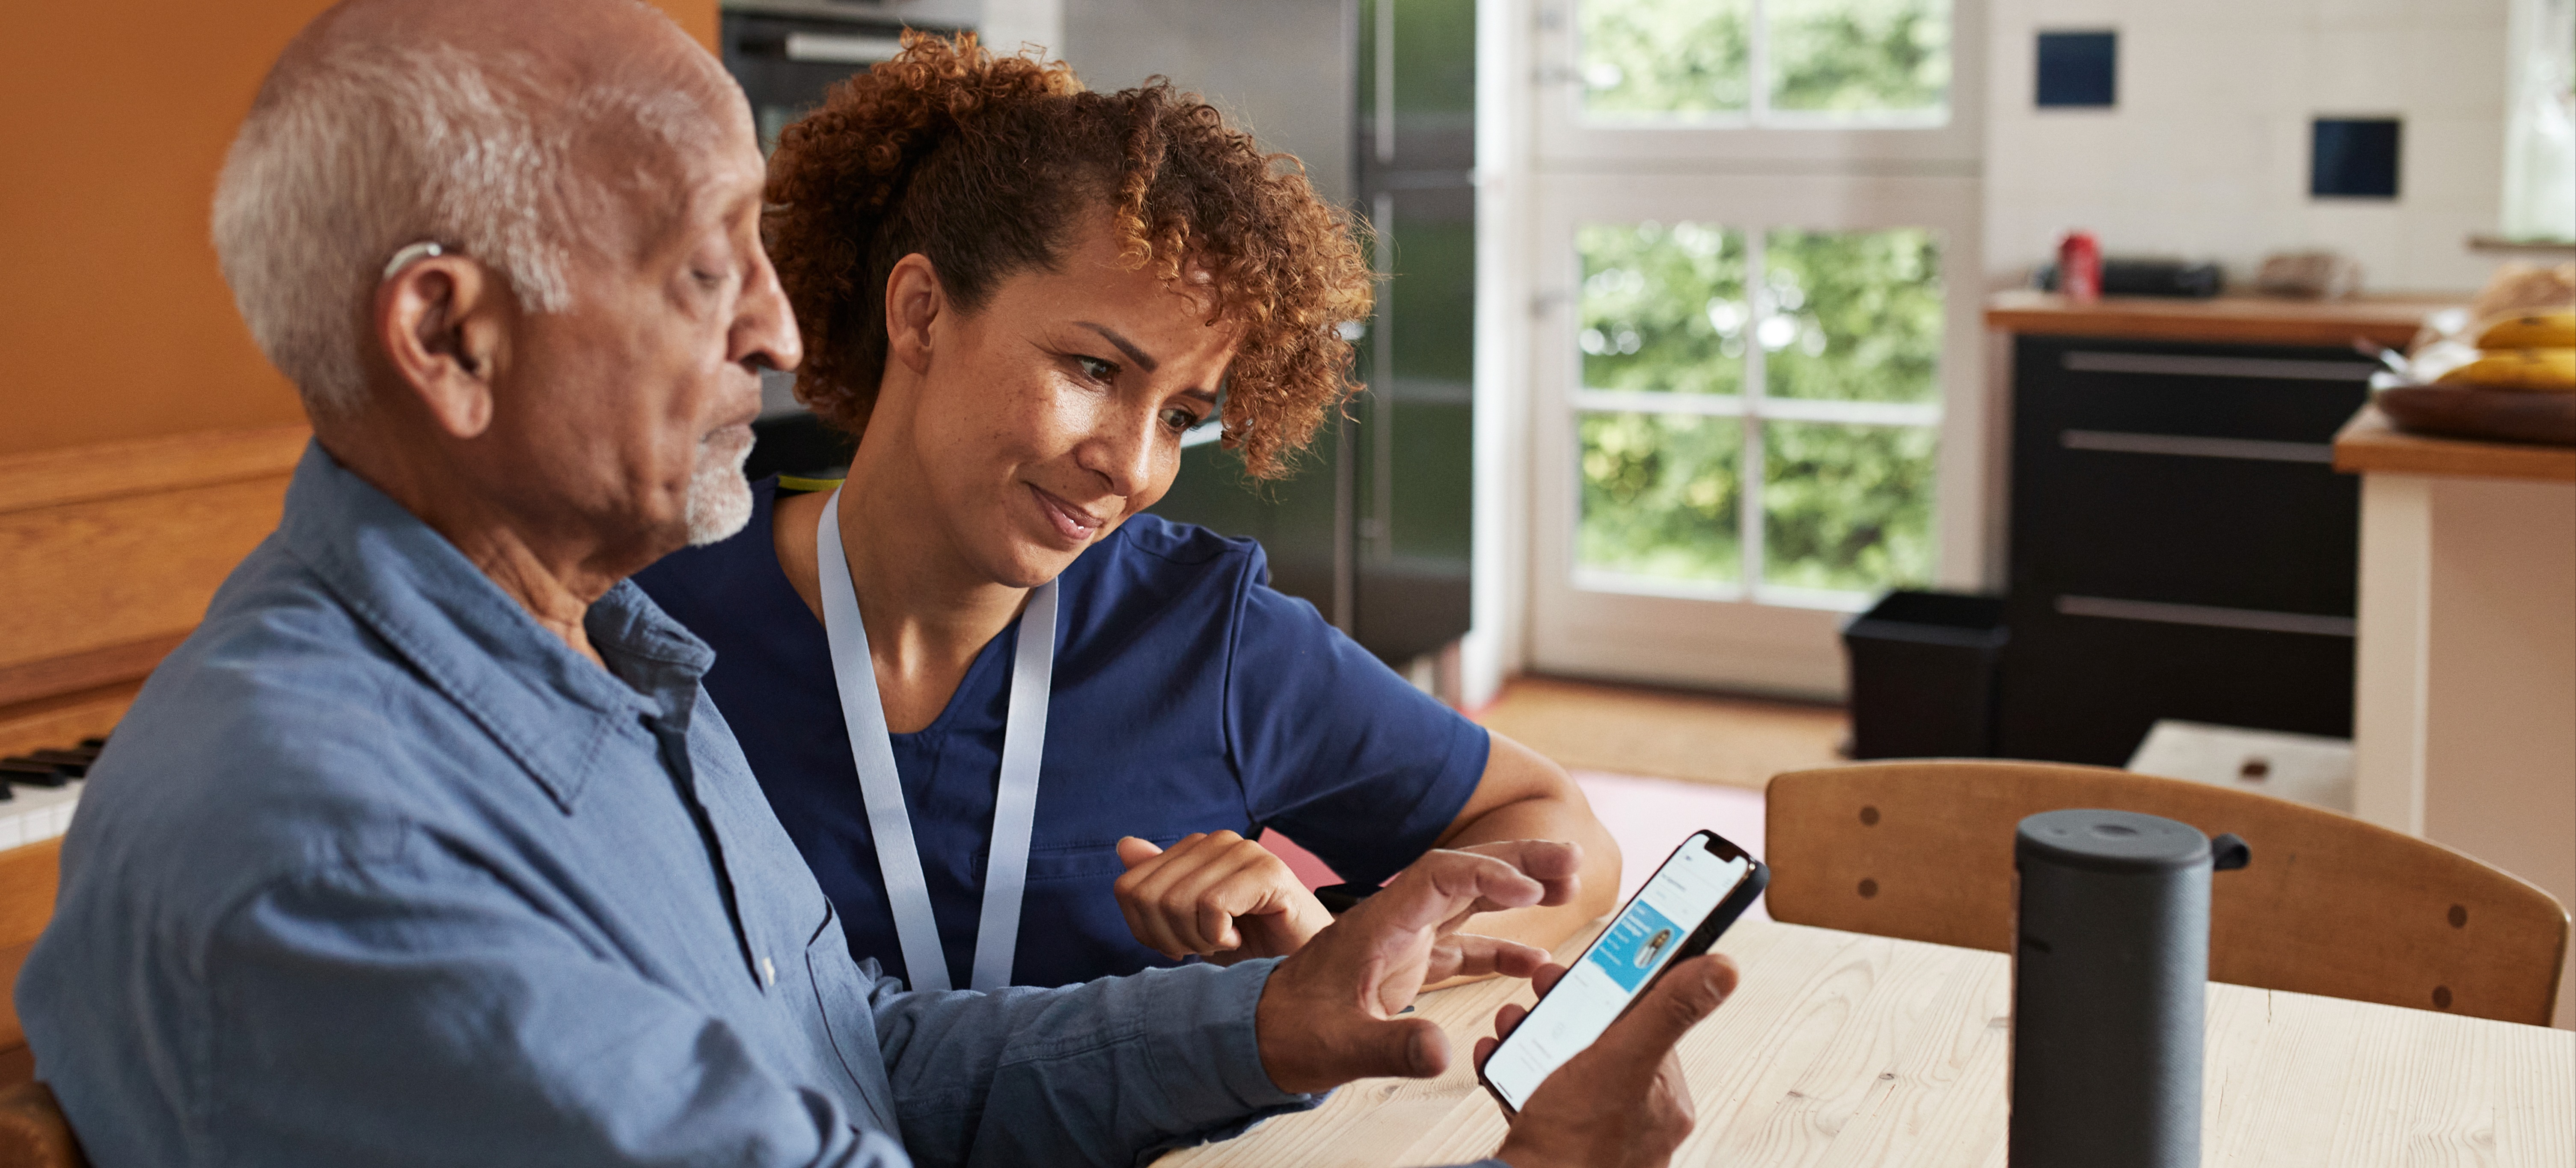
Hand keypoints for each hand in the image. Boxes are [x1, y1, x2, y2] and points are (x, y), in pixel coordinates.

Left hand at [1114, 832, 1333, 962]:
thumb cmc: (1248, 946)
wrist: (1300, 964)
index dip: (1146, 931)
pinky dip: (1220, 936)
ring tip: (1226, 941)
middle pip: (1148, 898)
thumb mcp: (1190, 925)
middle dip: (1171, 938)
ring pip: (1178, 902)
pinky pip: (1212, 906)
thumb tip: (1124, 845)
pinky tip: (1241, 938)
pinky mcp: (1269, 870)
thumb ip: (1158, 888)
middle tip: (1205, 946)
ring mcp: (1243, 851)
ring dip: (1198, 940)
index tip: (1181, 945)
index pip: (1129, 889)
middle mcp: (1216, 841)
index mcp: (1192, 848)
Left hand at [1254, 840, 1581, 1093]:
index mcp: (1379, 925)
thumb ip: (1390, 1046)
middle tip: (1572, 856)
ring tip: (1569, 884)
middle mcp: (1397, 921)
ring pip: (1470, 901)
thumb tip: (1441, 1052)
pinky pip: (1465, 946)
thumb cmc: (1290, 1031)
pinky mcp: (1410, 964)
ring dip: (1517, 890)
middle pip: (1464, 873)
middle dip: (1518, 860)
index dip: (1487, 874)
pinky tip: (1536, 961)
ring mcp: (1406, 940)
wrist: (1261, 1034)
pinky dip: (1502, 947)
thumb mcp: (1338, 1045)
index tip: (1530, 888)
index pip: (1439, 877)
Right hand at [1475, 954, 1738, 1167]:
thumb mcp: (1622, 1060)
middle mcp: (1636, 1119)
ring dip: (1535, 1037)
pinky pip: (1540, 1095)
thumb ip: (1668, 1011)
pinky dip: (1517, 1073)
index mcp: (1664, 1099)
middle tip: (1542, 992)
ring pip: (1567, 1067)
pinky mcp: (1558, 1142)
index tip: (1588, 971)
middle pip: (1603, 1043)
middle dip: (1565, 1012)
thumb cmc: (1573, 1146)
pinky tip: (1500, 1061)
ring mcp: (1596, 1132)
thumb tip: (1723, 971)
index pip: (1649, 1026)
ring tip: (1513, 1025)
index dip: (1615, 992)